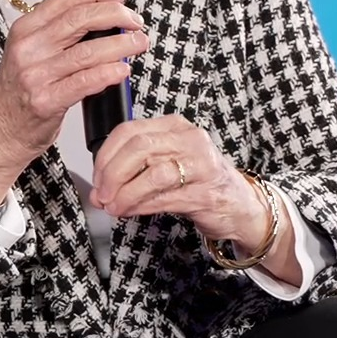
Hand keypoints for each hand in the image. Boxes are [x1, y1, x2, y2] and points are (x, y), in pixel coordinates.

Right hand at [0, 0, 148, 203]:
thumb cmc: (17, 93)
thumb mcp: (29, 53)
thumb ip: (58, 34)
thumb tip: (102, 17)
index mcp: (26, 29)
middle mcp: (29, 47)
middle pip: (81, 18)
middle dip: (117, 15)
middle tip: (135, 22)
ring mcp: (36, 74)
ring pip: (89, 50)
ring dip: (122, 44)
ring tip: (139, 44)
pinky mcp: (46, 100)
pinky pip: (86, 81)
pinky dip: (109, 73)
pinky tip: (122, 71)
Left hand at [90, 115, 269, 247]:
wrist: (240, 205)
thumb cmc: (199, 181)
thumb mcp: (167, 163)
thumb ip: (134, 170)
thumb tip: (99, 190)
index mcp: (175, 126)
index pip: (129, 130)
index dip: (106, 155)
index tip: (96, 177)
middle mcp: (190, 140)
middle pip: (139, 148)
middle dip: (112, 174)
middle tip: (101, 194)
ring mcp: (202, 166)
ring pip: (153, 174)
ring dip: (126, 193)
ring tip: (114, 207)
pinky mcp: (206, 193)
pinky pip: (166, 198)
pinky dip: (142, 206)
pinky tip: (132, 211)